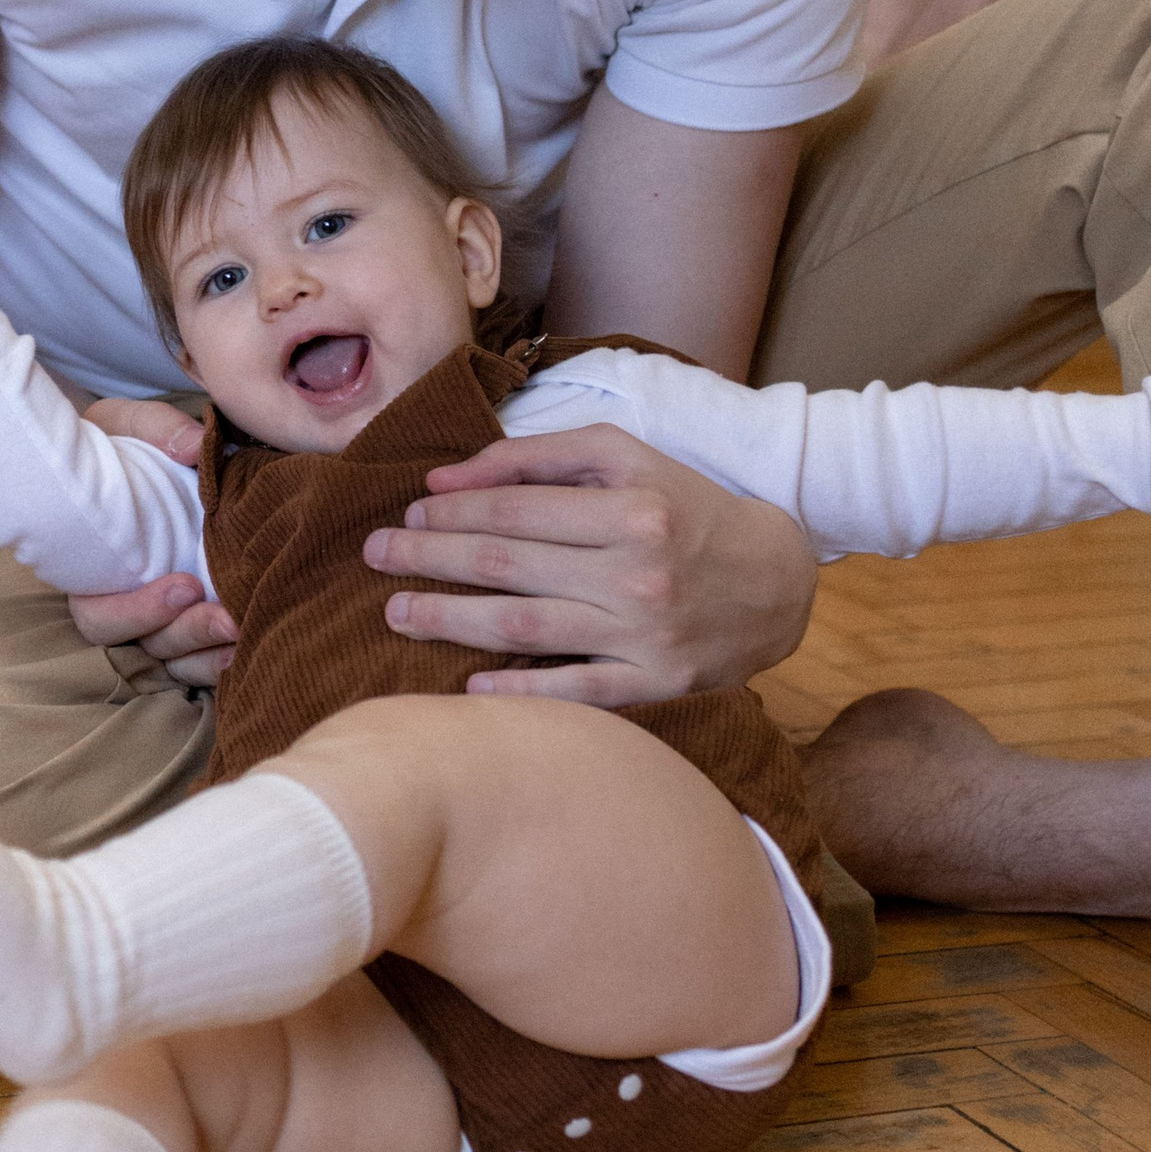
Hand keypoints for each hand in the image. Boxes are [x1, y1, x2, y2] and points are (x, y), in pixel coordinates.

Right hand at [70, 388, 235, 686]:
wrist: (139, 451)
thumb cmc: (118, 443)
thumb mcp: (124, 423)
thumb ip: (154, 428)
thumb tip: (194, 446)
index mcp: (92, 563)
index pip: (97, 615)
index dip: (136, 612)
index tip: (186, 585)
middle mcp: (121, 597)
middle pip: (144, 644)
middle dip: (186, 634)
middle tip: (228, 617)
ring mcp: (155, 613)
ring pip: (175, 659)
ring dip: (209, 653)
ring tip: (246, 633)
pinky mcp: (187, 615)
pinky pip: (200, 656)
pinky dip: (222, 657)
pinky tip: (254, 644)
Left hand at [364, 423, 817, 705]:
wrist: (775, 580)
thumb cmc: (683, 509)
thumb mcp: (623, 458)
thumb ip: (535, 460)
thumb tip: (445, 479)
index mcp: (630, 508)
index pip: (514, 511)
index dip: (451, 512)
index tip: (408, 513)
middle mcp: (637, 572)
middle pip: (508, 566)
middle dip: (430, 559)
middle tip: (375, 555)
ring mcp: (646, 635)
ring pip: (526, 628)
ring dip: (450, 620)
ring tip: (397, 613)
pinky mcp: (659, 685)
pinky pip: (577, 693)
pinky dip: (521, 693)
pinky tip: (468, 686)